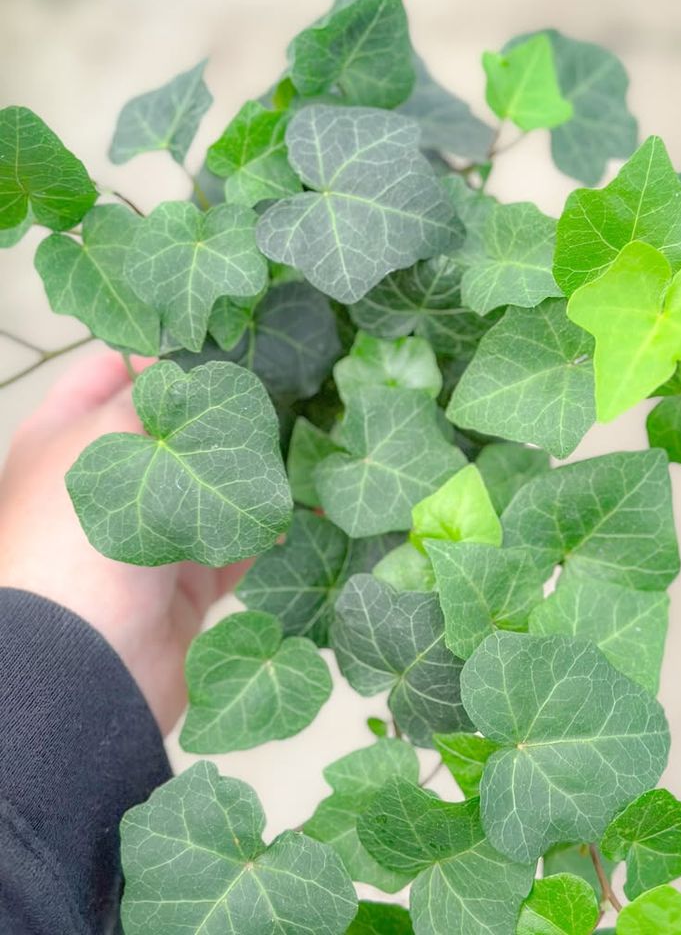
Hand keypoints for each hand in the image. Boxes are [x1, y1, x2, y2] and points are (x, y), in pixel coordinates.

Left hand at [0, 352, 248, 733]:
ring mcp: (145, 535)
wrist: (85, 660)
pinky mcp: (183, 583)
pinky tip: (287, 513)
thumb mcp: (106, 440)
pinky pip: (229, 545)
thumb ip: (152, 398)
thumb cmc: (80, 535)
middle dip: (211, 418)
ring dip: (242, 473)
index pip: (105, 376)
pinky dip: (257, 530)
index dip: (151, 357)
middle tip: (261, 398)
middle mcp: (103, 485)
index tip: (208, 349)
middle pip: (164, 433)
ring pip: (204, 487)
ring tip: (285, 452)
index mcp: (65, 442)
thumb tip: (189, 374)